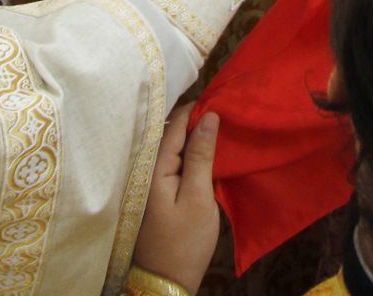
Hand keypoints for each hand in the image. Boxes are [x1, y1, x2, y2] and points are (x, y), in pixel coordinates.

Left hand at [131, 107, 221, 292]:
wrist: (166, 282)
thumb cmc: (184, 241)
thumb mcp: (198, 197)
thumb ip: (200, 156)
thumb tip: (208, 117)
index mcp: (155, 168)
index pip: (174, 125)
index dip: (196, 108)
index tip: (220, 96)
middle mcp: (148, 171)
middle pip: (171, 133)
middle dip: (195, 120)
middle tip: (224, 109)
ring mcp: (152, 184)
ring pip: (173, 148)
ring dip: (193, 137)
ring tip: (219, 126)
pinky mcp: (159, 195)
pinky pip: (174, 163)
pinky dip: (190, 154)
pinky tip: (206, 153)